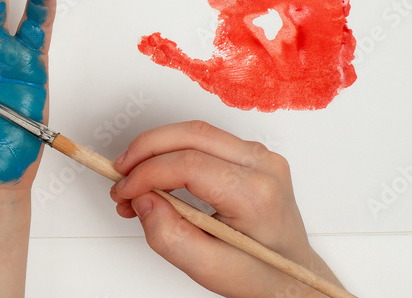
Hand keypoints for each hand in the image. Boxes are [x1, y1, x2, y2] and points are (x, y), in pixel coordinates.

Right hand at [110, 121, 343, 297]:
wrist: (292, 278)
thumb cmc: (259, 275)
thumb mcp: (208, 268)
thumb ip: (169, 236)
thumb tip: (143, 200)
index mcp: (256, 194)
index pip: (189, 165)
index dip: (147, 173)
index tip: (124, 191)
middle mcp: (263, 166)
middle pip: (192, 135)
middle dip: (146, 150)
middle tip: (120, 174)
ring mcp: (261, 156)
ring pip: (197, 132)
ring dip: (157, 149)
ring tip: (134, 181)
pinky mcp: (252, 156)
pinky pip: (205, 141)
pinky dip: (174, 152)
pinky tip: (157, 176)